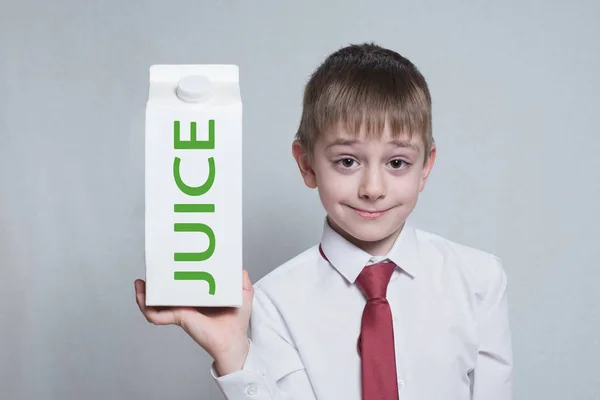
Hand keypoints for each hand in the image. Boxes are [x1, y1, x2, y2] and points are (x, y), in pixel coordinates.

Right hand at [134, 269, 252, 374]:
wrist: (233, 340)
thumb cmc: (237, 320)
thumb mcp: (243, 293)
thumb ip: (241, 278)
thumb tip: (237, 265)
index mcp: (200, 296)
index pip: (185, 284)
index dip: (176, 274)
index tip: (171, 261)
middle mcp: (188, 303)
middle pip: (167, 292)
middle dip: (156, 283)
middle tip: (152, 269)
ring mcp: (181, 310)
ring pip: (156, 304)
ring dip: (144, 295)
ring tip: (140, 283)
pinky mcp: (179, 317)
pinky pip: (158, 315)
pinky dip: (147, 308)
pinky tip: (142, 297)